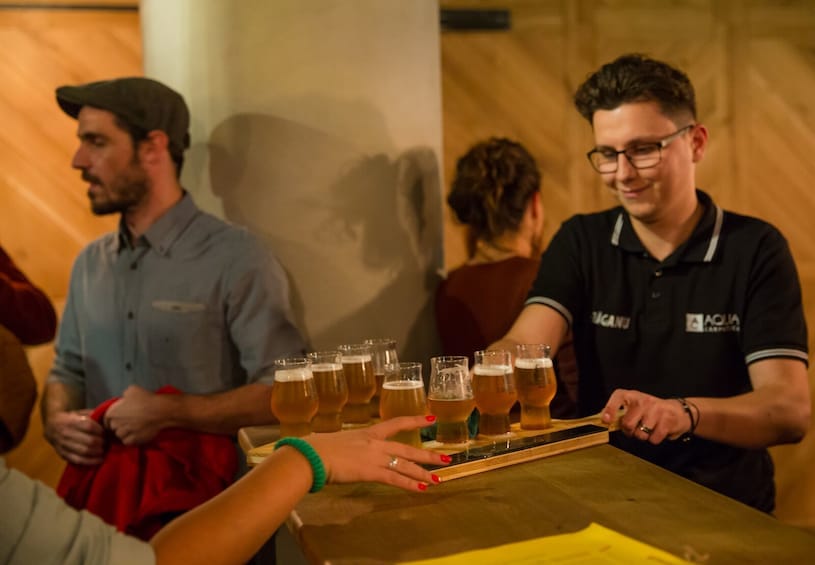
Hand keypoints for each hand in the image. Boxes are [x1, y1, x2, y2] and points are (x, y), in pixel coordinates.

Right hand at [44, 408, 104, 464]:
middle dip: (101, 443)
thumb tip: (107, 419)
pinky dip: (90, 461)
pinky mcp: (63, 455)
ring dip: (97, 452)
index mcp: (71, 421)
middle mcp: (66, 434)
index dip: (100, 430)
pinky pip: (78, 460)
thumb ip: (92, 415)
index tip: (106, 432)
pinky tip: (100, 460)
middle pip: (89, 441)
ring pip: (84, 452)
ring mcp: (63, 446)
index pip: (89, 427)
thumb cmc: (71, 418)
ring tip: (104, 451)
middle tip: (107, 442)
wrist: (52, 426)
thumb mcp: (80, 412)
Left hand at [104, 385, 170, 444]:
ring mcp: (123, 434)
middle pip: (113, 428)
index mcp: (112, 413)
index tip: (120, 418)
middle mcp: (115, 424)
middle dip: (119, 426)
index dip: (113, 419)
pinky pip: (127, 442)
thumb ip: (124, 395)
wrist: (160, 411)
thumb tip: (124, 398)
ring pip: (120, 436)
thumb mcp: (132, 390)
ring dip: (125, 433)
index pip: (106, 420)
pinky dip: (131, 439)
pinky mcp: (132, 441)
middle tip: (129, 422)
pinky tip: (138, 434)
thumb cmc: (146, 399)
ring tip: (134, 429)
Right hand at [305, 415, 449, 491]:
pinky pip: (395, 479)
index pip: (396, 423)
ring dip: (423, 473)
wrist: (312, 456)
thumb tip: (339, 448)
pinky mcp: (371, 472)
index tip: (431, 419)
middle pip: (408, 448)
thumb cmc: (316, 448)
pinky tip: (421, 489)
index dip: (415, 421)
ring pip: (406, 465)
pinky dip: (410, 484)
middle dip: (428, 455)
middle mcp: (376, 443)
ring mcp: (375, 457)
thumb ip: (344, 445)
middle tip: (446, 458)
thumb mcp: (335, 441)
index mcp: (367, 433)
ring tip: (439, 478)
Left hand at [602, 389, 688, 443]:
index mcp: (632, 395)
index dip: (610, 409)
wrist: (678, 411)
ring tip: (649, 428)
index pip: (618, 397)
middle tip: (636, 428)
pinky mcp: (668, 420)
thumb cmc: (651, 411)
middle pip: (628, 424)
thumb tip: (604, 421)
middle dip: (630, 431)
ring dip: (643, 436)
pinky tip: (659, 430)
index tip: (606, 420)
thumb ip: (621, 413)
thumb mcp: (635, 407)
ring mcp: (656, 409)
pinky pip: (654, 439)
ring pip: (641, 434)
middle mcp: (643, 400)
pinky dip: (655, 439)